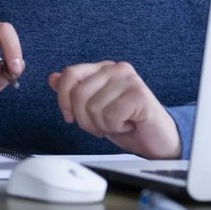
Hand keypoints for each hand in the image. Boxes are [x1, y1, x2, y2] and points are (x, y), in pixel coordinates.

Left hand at [50, 61, 181, 159]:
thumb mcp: (94, 109)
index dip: (63, 100)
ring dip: (103, 125)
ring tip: (118, 123)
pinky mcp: (140, 94)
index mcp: (102, 69)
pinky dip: (116, 128)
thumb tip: (53, 78)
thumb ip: (74, 92)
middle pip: (78, 94)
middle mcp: (116, 69)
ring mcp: (129, 79)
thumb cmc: (128, 123)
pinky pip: (110, 116)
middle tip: (102, 125)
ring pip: (93, 108)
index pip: (70, 74)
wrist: (157, 140)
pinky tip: (128, 124)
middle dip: (85, 120)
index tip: (70, 117)